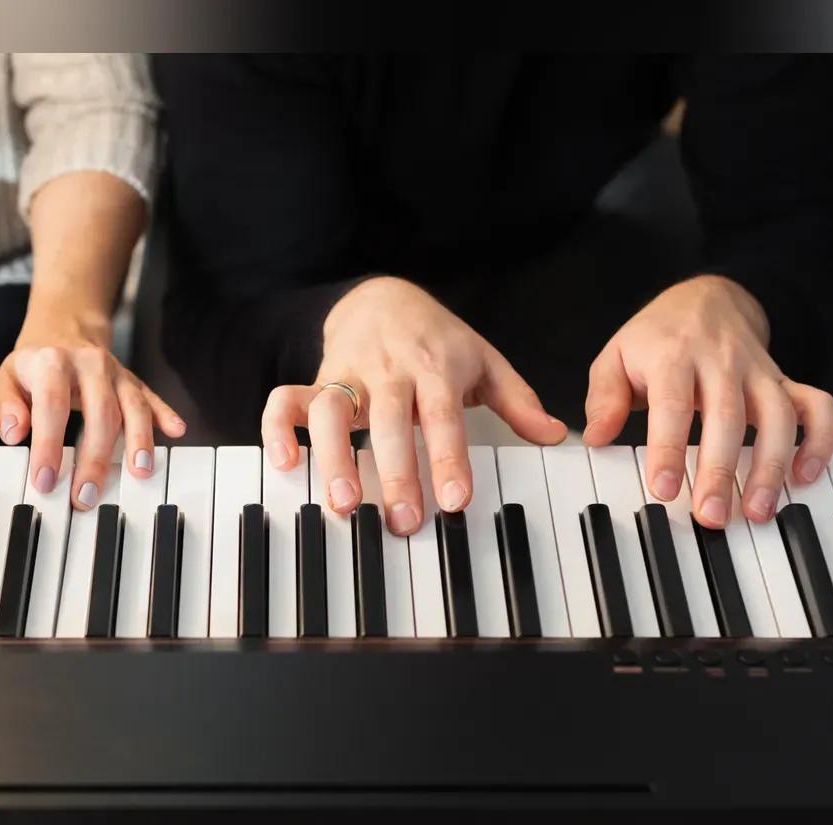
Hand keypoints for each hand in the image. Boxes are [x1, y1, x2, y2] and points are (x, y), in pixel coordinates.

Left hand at [0, 312, 185, 509]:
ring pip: (132, 405)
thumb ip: (3, 405)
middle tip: (86, 496)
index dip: (49, 444)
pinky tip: (176, 431)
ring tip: (140, 472)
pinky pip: (152, 398)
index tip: (45, 480)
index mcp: (52, 362)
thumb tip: (14, 432)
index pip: (51, 405)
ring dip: (139, 440)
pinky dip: (166, 414)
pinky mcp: (134, 382)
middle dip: (95, 457)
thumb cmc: (33, 368)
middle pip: (100, 411)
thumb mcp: (5, 380)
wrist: (63, 333)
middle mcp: (89, 364)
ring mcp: (116, 373)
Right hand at [261, 277, 566, 534]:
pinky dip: (278, 428)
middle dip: (395, 471)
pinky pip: (286, 399)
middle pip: (389, 420)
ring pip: (331, 410)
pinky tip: (285, 464)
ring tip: (343, 503)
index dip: (448, 457)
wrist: (381, 296)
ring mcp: (348, 374)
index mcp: (436, 367)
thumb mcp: (482, 361)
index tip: (456, 499)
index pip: (443, 415)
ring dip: (333, 456)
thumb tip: (554, 435)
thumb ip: (517, 400)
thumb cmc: (436, 339)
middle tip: (402, 520)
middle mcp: (389, 370)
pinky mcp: (316, 378)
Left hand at [583, 275, 832, 527]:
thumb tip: (596, 438)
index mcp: (673, 356)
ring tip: (757, 510)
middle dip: (720, 470)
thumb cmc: (655, 340)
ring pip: (778, 417)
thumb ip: (604, 398)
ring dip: (771, 466)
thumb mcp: (615, 358)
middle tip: (710, 516)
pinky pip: (816, 406)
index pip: (672, 405)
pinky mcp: (784, 381)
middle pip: (727, 417)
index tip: (663, 489)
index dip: (669, 449)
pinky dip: (819, 439)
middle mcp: (721, 362)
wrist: (706, 298)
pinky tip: (806, 475)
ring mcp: (758, 371)